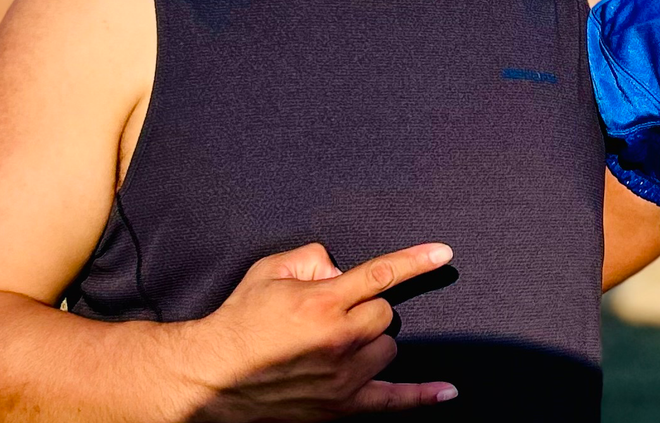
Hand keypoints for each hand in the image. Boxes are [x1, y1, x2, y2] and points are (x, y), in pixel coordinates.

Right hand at [188, 242, 456, 420]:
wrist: (210, 377)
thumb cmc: (240, 319)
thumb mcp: (269, 270)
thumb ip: (312, 258)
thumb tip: (341, 269)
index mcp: (322, 303)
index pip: (380, 275)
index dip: (415, 261)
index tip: (443, 253)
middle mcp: (338, 340)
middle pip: (384, 313)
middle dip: (366, 307)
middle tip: (333, 313)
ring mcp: (342, 377)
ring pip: (387, 348)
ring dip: (371, 341)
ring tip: (336, 342)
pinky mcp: (340, 405)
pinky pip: (390, 400)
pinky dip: (421, 396)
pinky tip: (448, 392)